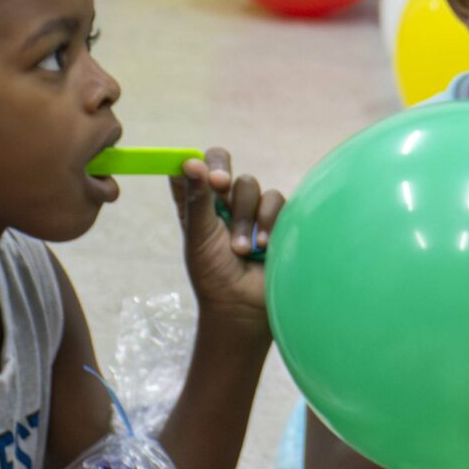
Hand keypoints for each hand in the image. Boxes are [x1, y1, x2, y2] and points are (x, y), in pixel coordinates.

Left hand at [176, 148, 278, 340]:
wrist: (245, 307)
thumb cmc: (214, 275)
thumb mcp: (199, 237)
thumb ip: (197, 199)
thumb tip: (190, 161)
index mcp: (199, 205)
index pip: (195, 166)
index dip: (196, 162)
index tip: (197, 170)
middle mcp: (224, 203)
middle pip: (224, 166)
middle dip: (222, 177)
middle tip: (219, 185)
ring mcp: (252, 210)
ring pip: (251, 185)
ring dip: (245, 215)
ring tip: (241, 249)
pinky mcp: (278, 219)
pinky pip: (277, 200)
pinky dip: (269, 221)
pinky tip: (264, 247)